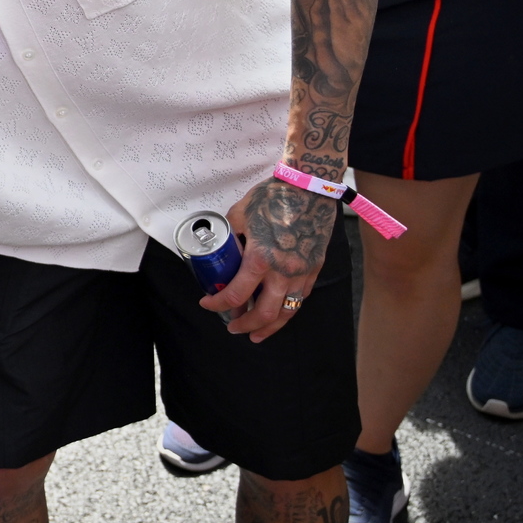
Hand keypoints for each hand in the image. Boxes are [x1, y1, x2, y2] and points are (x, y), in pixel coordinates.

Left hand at [203, 177, 337, 341]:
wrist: (309, 188)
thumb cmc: (273, 197)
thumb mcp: (238, 215)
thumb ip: (229, 236)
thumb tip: (219, 249)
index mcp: (260, 259)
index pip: (235, 295)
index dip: (217, 304)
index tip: (207, 303)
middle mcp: (283, 272)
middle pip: (264, 314)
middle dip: (246, 325)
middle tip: (232, 329)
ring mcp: (302, 273)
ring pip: (287, 312)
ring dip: (270, 327)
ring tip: (256, 334)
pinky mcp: (315, 269)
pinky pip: (301, 298)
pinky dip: (288, 309)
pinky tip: (278, 311)